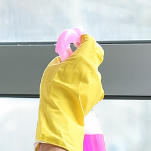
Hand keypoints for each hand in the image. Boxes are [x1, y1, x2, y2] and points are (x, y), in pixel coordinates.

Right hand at [34, 34, 104, 150]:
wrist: (61, 114)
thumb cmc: (54, 91)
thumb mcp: (52, 69)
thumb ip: (62, 60)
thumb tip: (65, 59)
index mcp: (84, 59)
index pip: (90, 41)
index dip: (84, 38)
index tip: (78, 37)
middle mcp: (94, 69)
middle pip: (95, 54)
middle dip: (87, 51)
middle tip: (77, 52)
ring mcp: (97, 82)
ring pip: (92, 71)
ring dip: (84, 70)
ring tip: (70, 76)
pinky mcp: (97, 94)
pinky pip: (93, 83)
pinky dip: (86, 83)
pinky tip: (75, 88)